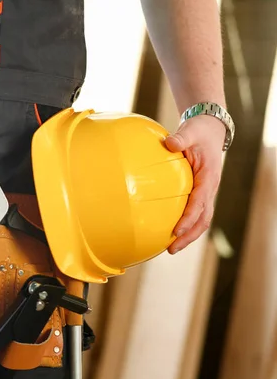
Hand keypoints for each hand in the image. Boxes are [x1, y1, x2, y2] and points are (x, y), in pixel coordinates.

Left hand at [164, 115, 225, 253]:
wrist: (209, 130)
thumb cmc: (198, 131)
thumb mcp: (189, 131)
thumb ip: (180, 139)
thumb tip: (169, 143)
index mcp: (208, 176)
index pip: (200, 202)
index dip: (189, 218)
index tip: (176, 231)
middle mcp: (210, 187)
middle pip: (204, 218)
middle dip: (189, 235)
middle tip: (171, 249)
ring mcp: (207, 192)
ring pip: (202, 219)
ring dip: (188, 235)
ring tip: (171, 249)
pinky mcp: (200, 193)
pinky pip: (196, 213)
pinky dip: (186, 226)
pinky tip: (170, 234)